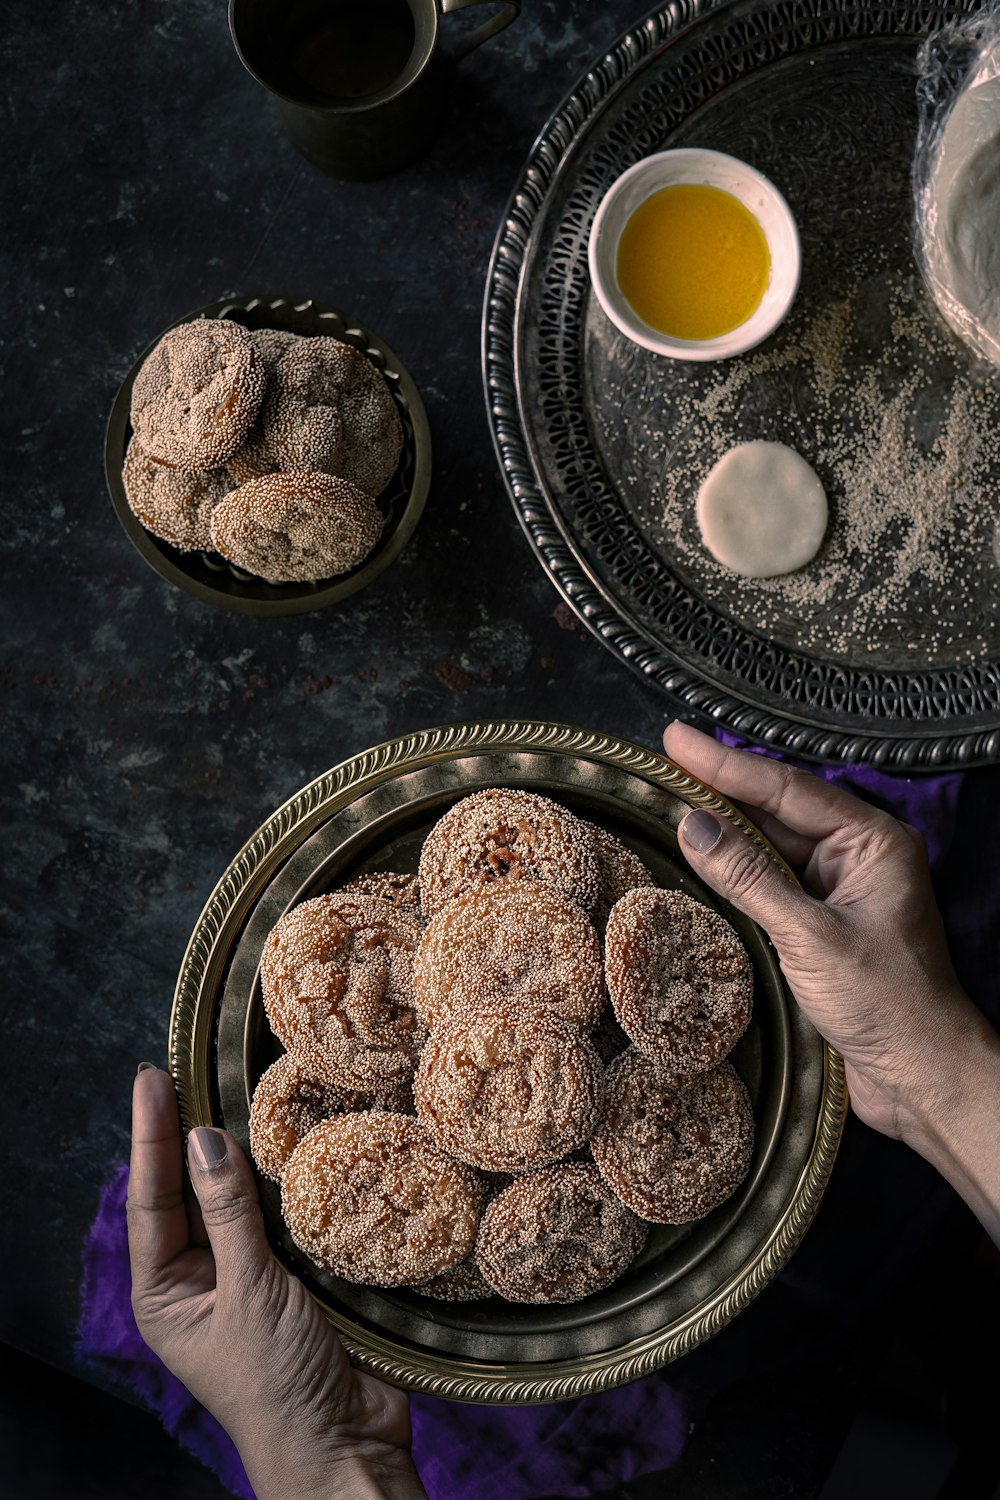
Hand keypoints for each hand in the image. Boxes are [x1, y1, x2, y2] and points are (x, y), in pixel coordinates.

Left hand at [127, 1067, 427, 1499]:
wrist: (345, 1444)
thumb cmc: (279, 1383)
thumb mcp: (248, 1293)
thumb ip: (228, 1213)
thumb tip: (203, 1139)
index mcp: (166, 1295)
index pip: (150, 1201)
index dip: (150, 1137)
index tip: (152, 1079)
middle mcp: (198, 1281)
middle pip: (186, 1193)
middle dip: (184, 1135)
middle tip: (182, 1068)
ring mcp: (246, 1278)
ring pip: (234, 1200)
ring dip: (234, 1152)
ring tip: (226, 1088)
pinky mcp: (293, 1277)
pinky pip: (279, 1216)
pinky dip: (278, 1179)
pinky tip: (284, 1141)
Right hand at [662, 721, 999, 1239]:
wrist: (923, 1076)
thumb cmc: (889, 1005)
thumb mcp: (810, 936)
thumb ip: (748, 877)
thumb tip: (692, 826)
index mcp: (874, 842)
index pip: (787, 789)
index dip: (726, 764)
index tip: (677, 739)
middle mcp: (858, 856)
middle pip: (777, 809)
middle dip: (720, 787)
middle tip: (663, 758)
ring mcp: (839, 889)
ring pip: (770, 846)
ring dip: (723, 828)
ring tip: (668, 798)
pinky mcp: (822, 924)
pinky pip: (769, 882)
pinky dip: (733, 870)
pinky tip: (700, 856)